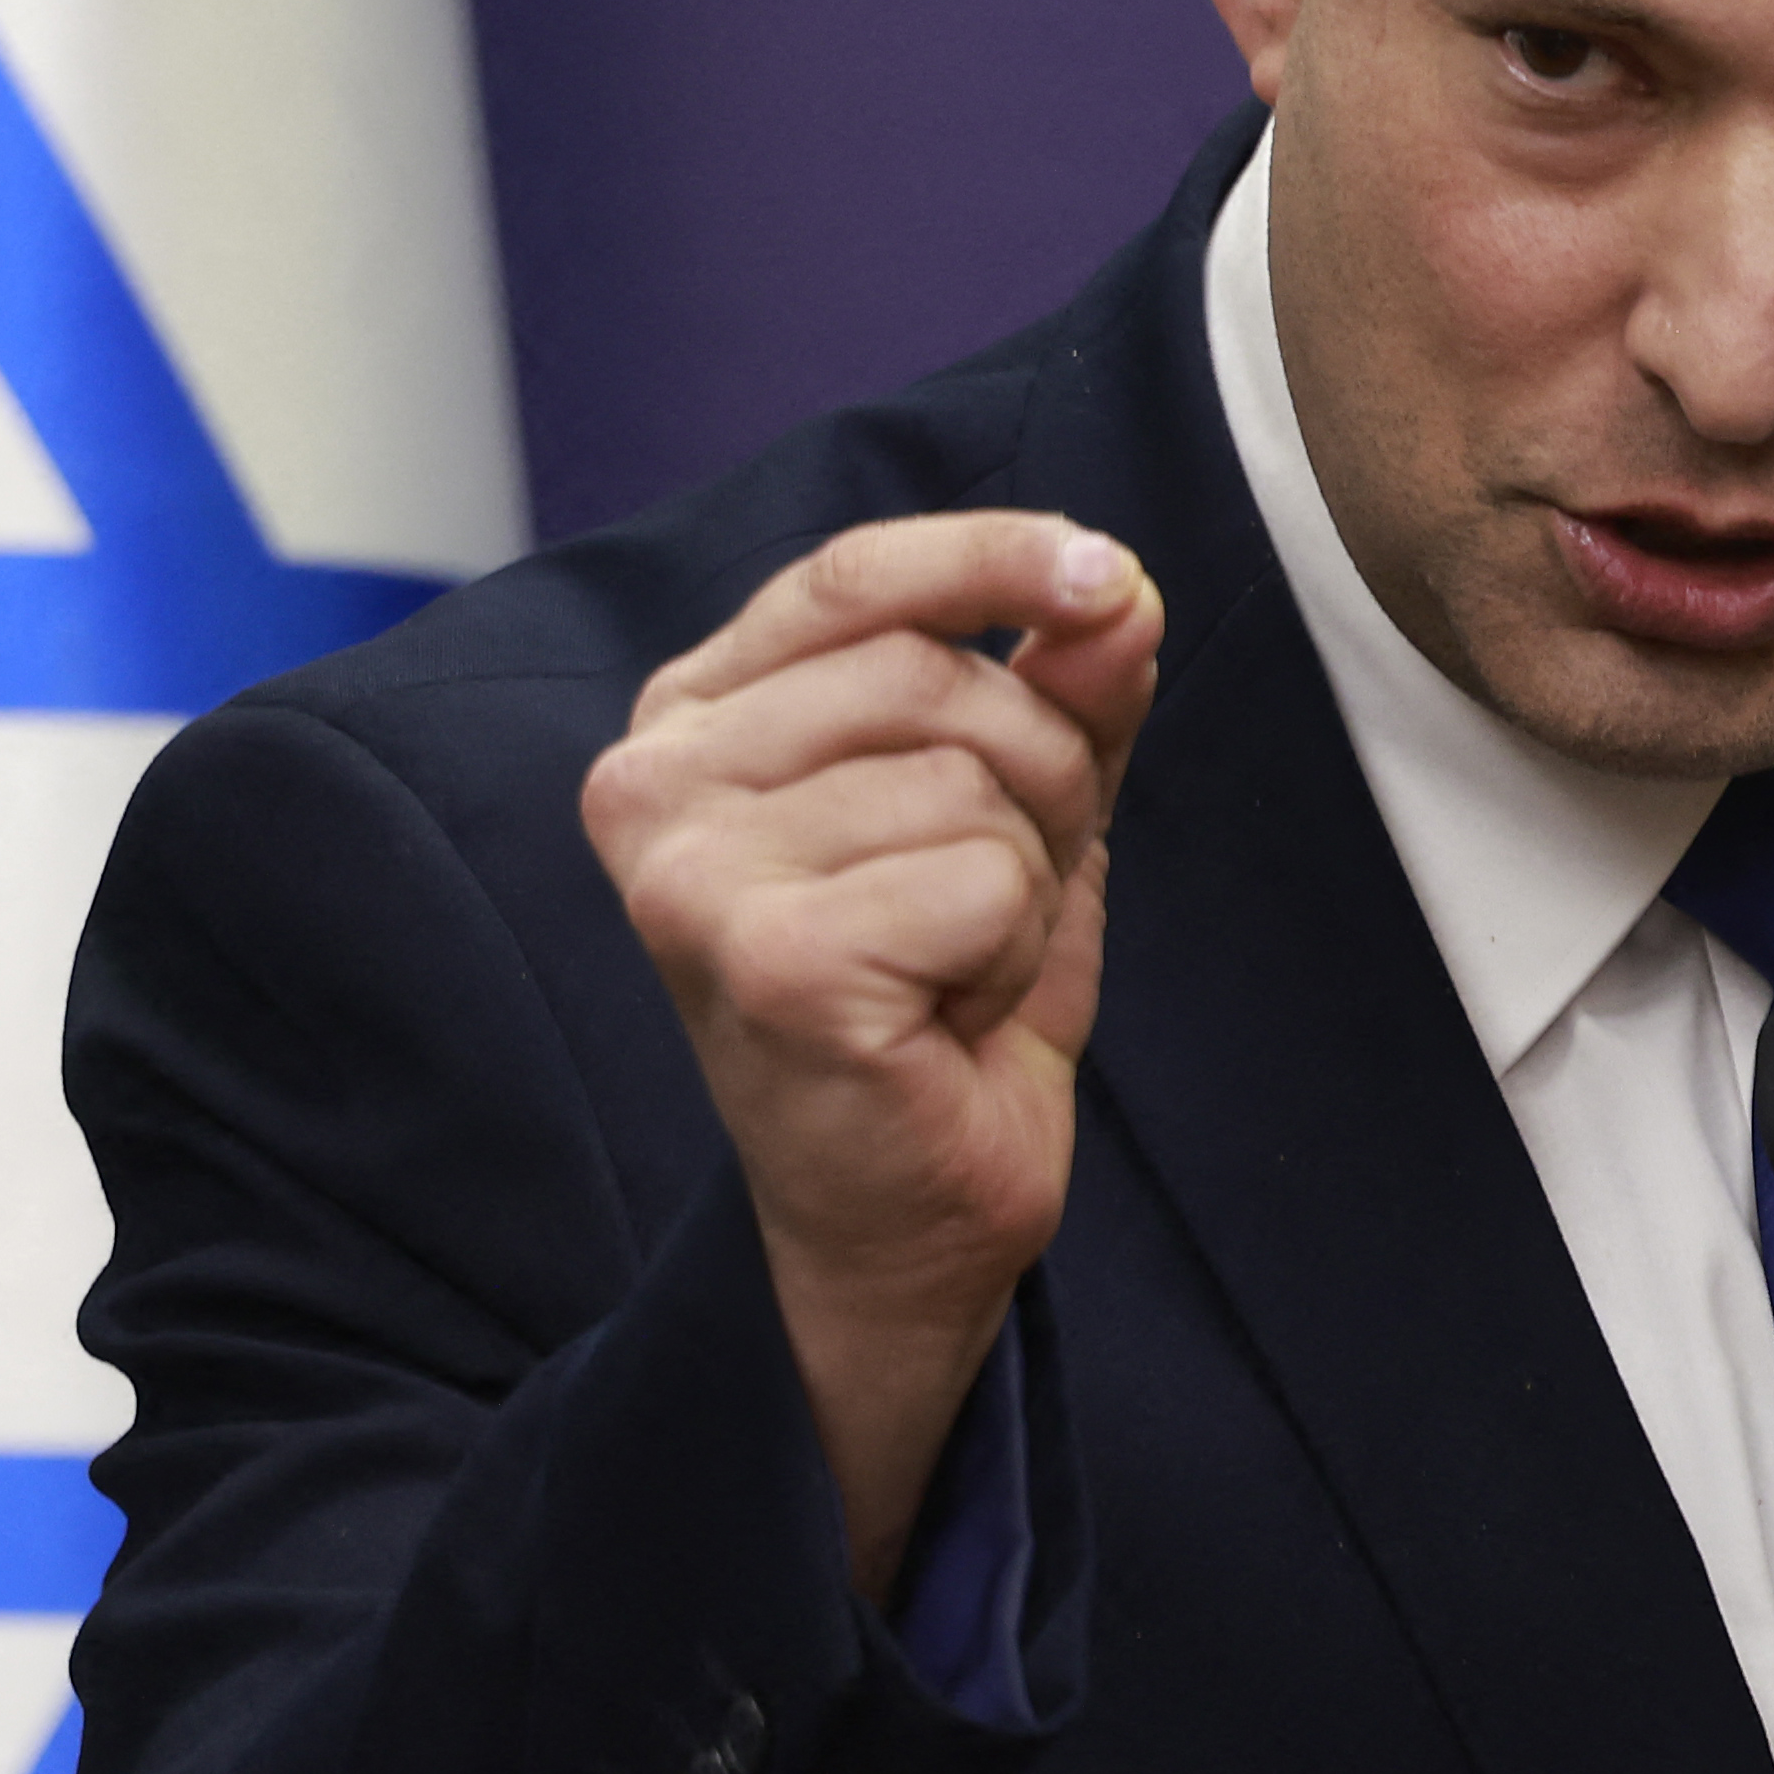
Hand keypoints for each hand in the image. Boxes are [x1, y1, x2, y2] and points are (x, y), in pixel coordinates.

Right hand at [580, 511, 1165, 1597]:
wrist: (907, 1217)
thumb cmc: (939, 1003)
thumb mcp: (1019, 809)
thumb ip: (1063, 688)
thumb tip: (1118, 591)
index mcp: (693, 721)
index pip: (850, 576)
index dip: (991, 556)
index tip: (1107, 575)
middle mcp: (654, 782)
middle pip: (940, 674)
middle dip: (1038, 781)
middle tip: (990, 903)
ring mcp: (693, 873)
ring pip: (976, 779)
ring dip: (1025, 883)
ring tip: (953, 968)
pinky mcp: (767, 957)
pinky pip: (987, 880)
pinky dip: (1011, 953)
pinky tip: (943, 1019)